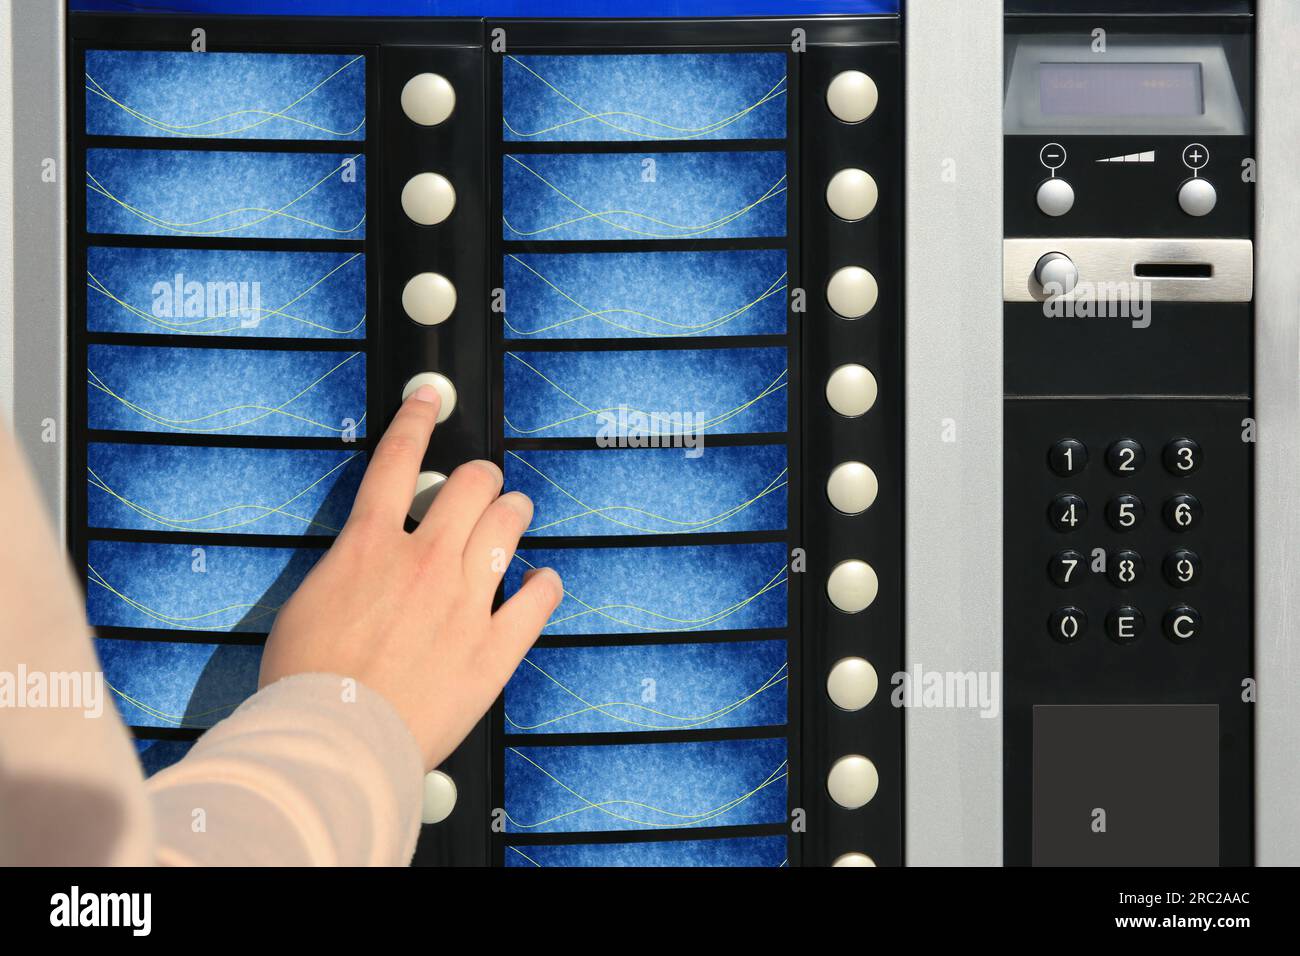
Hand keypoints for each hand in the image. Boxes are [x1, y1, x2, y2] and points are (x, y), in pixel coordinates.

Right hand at [259, 385, 561, 770]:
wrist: (332, 740)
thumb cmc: (306, 683)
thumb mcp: (309, 603)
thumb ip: (348, 569)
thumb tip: (367, 560)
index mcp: (370, 546)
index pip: (397, 460)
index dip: (417, 418)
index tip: (429, 397)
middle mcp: (424, 560)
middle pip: (473, 484)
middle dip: (482, 478)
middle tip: (483, 488)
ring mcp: (465, 601)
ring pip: (510, 525)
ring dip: (515, 514)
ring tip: (513, 518)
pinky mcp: (494, 647)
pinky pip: (539, 597)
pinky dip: (544, 584)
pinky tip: (541, 582)